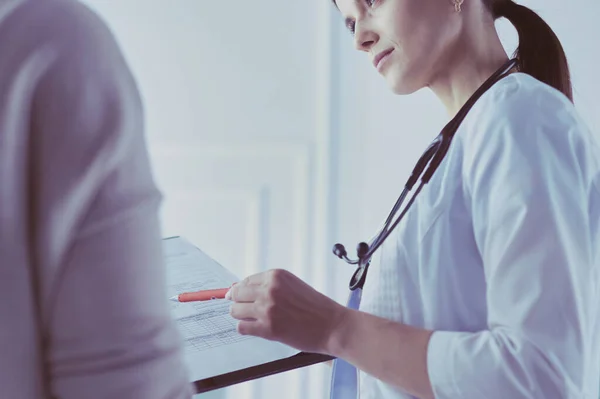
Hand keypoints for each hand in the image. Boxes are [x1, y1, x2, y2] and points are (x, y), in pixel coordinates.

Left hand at [226, 269, 347, 353]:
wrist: (333, 326)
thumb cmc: (316, 307)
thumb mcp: (293, 286)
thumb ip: (269, 286)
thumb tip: (239, 289)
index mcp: (276, 276)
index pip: (246, 281)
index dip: (242, 291)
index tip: (241, 297)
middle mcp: (269, 289)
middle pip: (236, 294)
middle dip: (239, 302)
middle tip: (247, 310)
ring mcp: (267, 308)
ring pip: (235, 310)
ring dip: (242, 316)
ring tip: (255, 320)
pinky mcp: (267, 328)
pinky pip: (242, 327)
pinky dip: (246, 329)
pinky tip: (258, 329)